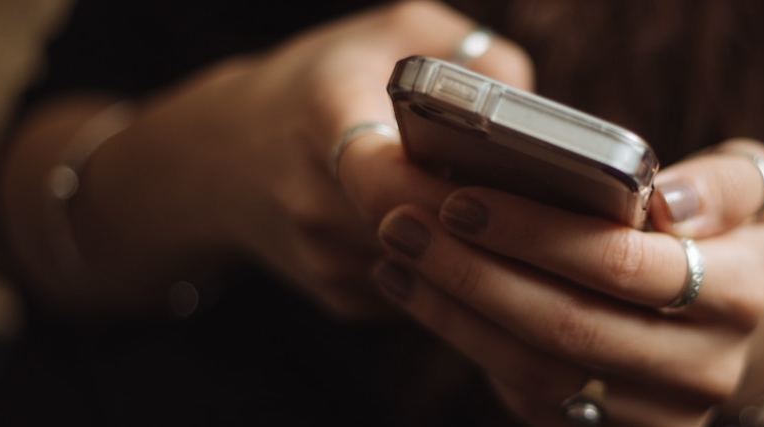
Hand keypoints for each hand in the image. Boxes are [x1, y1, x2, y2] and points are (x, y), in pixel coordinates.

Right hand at [8, 1, 532, 315]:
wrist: (222, 157)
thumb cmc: (323, 81)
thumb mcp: (392, 32)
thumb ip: (468, 52)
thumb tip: (534, 108)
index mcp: (322, 119)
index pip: (383, 175)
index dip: (446, 187)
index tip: (499, 177)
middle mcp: (313, 199)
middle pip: (420, 233)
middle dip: (483, 223)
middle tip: (541, 206)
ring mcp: (324, 259)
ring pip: (428, 272)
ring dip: (474, 252)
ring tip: (518, 221)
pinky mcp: (339, 298)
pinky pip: (418, 293)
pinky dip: (450, 271)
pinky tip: (467, 239)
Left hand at [372, 139, 763, 424]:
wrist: (725, 318)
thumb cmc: (724, 230)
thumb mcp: (755, 189)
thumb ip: (725, 185)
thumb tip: (668, 203)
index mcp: (740, 293)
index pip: (624, 265)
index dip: (537, 234)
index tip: (462, 197)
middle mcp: (705, 367)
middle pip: (568, 327)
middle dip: (474, 273)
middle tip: (405, 223)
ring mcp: (656, 413)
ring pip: (537, 371)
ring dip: (455, 312)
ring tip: (398, 255)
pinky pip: (527, 395)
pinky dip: (466, 341)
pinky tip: (418, 293)